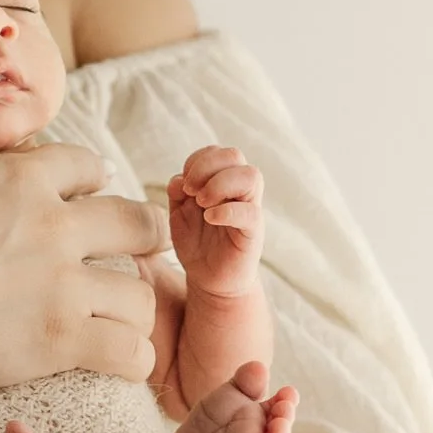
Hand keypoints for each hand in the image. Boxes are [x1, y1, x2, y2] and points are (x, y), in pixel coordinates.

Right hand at [0, 142, 161, 390]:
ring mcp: (61, 284)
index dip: (95, 185)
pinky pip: (131, 350)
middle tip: (139, 253)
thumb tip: (10, 152)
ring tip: (122, 318)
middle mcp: (53, 226)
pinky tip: (122, 359)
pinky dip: (133, 358)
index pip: (90, 167)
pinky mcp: (61, 339)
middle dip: (145, 237)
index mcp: (23, 179)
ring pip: (141, 294)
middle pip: (138, 223)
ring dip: (135, 307)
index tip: (90, 203)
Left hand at [168, 145, 263, 295]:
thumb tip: (179, 180)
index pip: (215, 152)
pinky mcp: (254, 231)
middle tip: (191, 190)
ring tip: (201, 202)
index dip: (196, 161)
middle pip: (234, 155)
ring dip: (220, 183)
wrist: (209, 279)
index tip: (183, 184)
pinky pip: (250, 212)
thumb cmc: (197, 244)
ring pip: (251, 176)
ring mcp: (249, 209)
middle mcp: (238, 191)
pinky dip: (227, 210)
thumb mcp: (179, 215)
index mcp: (221, 181)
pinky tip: (210, 218)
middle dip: (207, 167)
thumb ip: (177, 194)